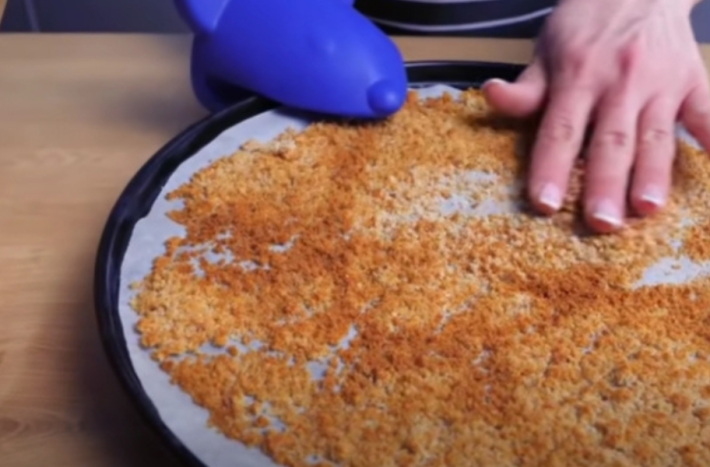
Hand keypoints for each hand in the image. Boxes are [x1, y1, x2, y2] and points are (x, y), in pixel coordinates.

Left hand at [483, 0, 709, 232]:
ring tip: (648, 208)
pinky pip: (706, 110)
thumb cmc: (584, 24)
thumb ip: (527, 86)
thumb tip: (492, 96)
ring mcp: (660, 81)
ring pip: (656, 135)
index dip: (551, 168)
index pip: (561, 131)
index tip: (545, 203)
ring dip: (653, 173)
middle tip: (601, 224)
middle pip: (610, 141)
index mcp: (577, 77)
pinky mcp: (692, 79)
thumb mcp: (546, 49)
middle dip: (605, 185)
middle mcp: (619, 82)